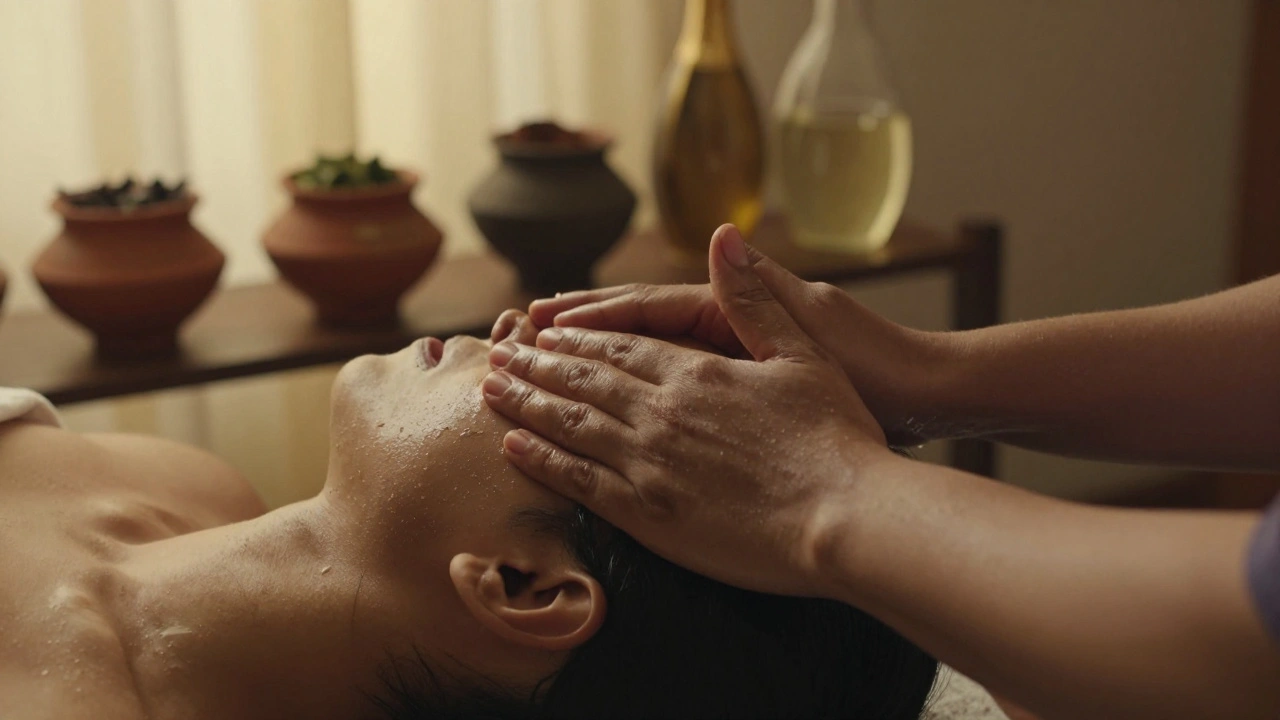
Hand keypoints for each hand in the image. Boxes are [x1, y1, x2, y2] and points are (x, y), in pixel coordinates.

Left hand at [481, 225, 894, 595]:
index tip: (543, 326)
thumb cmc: (837, 438)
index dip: (578, 334)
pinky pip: (578, 481)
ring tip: (490, 386)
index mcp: (696, 371)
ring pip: (569, 423)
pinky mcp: (648, 513)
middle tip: (498, 351)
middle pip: (583, 379)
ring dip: (526, 401)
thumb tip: (724, 233)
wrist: (846, 517)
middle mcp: (660, 410)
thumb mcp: (803, 351)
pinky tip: (511, 445)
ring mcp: (648, 462)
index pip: (620, 345)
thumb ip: (752, 297)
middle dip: (537, 363)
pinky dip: (539, 459)